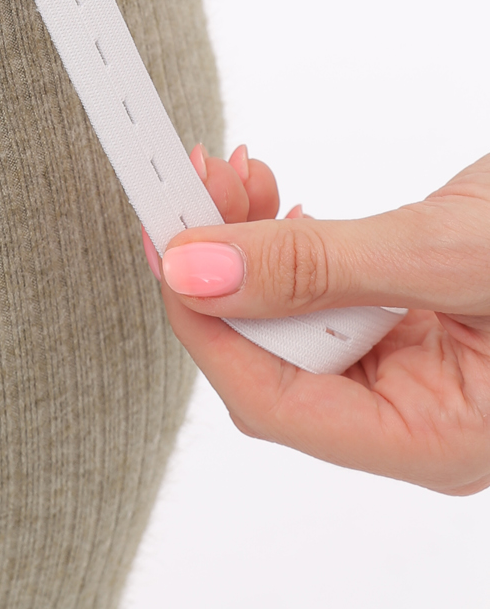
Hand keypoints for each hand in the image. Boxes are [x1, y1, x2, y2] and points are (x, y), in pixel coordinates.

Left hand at [144, 145, 489, 494]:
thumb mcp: (446, 252)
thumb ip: (318, 264)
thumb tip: (195, 267)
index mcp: (434, 439)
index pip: (273, 401)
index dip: (205, 320)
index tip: (163, 239)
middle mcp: (418, 415)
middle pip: (274, 357)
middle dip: (226, 266)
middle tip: (199, 175)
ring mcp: (417, 366)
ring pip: (291, 318)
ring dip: (253, 242)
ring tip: (236, 169)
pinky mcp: (414, 315)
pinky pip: (325, 289)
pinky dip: (291, 238)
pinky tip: (272, 195)